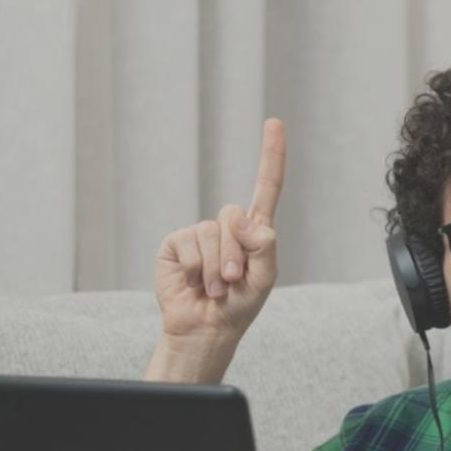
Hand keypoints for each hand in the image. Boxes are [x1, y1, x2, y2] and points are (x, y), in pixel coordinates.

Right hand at [153, 118, 286, 352]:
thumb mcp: (265, 277)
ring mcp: (199, 233)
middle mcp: (227, 226)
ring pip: (213, 232)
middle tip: (234, 282)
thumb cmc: (239, 305)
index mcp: (254, 230)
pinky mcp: (176, 243)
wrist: (207, 328)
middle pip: (235, 215)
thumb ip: (264, 245)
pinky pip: (190, 244)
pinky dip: (198, 269)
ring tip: (216, 288)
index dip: (271, 154)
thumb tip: (241, 218)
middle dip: (237, 253)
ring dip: (219, 268)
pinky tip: (196, 284)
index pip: (266, 186)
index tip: (274, 122)